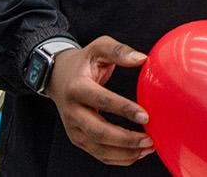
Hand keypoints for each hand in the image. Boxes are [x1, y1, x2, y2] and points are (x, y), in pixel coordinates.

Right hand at [44, 36, 154, 165]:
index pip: (102, 101)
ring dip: (124, 152)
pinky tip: (137, 154)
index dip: (124, 110)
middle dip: (125, 139)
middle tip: (149, 140)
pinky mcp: (78, 138)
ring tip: (148, 147)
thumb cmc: (82, 62)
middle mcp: (72, 111)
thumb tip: (142, 58)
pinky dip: (118, 158)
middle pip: (98, 132)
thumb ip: (119, 50)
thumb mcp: (98, 47)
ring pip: (98, 148)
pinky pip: (97, 153)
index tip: (146, 116)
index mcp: (77, 88)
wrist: (57, 76)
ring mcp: (73, 127)